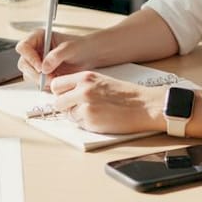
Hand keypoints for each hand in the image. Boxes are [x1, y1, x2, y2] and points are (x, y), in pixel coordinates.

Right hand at [14, 30, 97, 87]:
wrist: (88, 56)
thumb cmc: (80, 47)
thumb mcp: (70, 48)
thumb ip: (56, 56)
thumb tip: (44, 67)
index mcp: (38, 38)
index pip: (23, 47)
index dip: (29, 58)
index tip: (41, 67)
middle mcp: (35, 50)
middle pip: (23, 63)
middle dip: (35, 73)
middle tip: (49, 78)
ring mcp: (37, 62)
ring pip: (28, 75)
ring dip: (41, 80)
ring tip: (57, 79)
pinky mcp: (42, 74)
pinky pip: (37, 82)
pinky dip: (46, 85)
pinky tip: (57, 81)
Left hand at [49, 71, 163, 133]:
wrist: (144, 106)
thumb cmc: (126, 94)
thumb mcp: (101, 81)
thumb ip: (82, 86)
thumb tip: (64, 95)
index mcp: (85, 77)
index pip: (56, 85)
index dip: (60, 93)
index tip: (65, 97)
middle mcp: (83, 90)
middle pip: (57, 102)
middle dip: (66, 107)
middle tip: (78, 108)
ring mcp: (86, 106)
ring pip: (68, 115)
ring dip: (76, 116)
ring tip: (94, 113)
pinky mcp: (91, 121)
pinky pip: (79, 125)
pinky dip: (86, 124)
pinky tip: (100, 119)